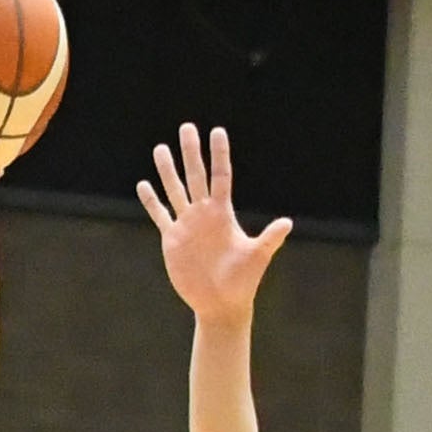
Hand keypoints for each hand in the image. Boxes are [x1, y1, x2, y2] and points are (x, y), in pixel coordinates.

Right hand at [137, 124, 290, 322]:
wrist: (221, 303)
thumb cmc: (243, 281)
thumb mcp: (257, 257)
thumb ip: (269, 238)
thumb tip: (288, 223)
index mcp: (223, 213)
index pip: (221, 176)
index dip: (219, 155)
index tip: (217, 131)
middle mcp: (204, 214)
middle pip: (196, 176)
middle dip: (191, 152)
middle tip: (186, 127)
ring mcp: (187, 225)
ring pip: (175, 190)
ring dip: (168, 170)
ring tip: (161, 148)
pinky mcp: (173, 239)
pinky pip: (160, 215)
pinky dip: (152, 201)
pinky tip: (144, 185)